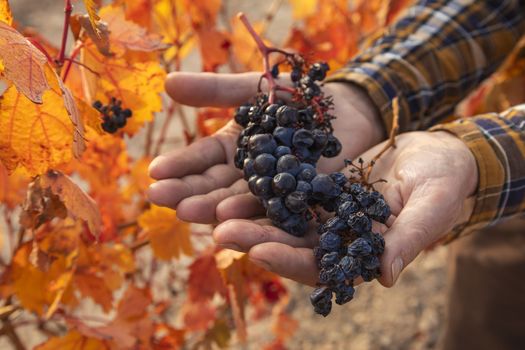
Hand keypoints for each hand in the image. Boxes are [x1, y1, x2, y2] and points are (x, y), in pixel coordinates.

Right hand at [147, 72, 383, 223]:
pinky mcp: (299, 202)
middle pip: (215, 185)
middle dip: (187, 191)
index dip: (179, 165)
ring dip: (212, 207)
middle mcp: (248, 174)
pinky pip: (276, 210)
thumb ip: (215, 89)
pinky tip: (231, 220)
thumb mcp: (253, 88)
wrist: (345, 108)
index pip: (202, 159)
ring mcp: (272, 190)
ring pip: (239, 202)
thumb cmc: (296, 96)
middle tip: (159, 198)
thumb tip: (167, 81)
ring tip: (187, 211)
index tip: (154, 172)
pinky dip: (254, 215)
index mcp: (233, 149)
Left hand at [212, 131, 477, 286]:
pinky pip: (287, 186)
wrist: (437, 154)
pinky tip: (236, 175)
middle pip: (290, 243)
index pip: (320, 266)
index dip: (289, 261)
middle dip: (255, 237)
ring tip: (212, 208)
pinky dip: (262, 184)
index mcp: (361, 253)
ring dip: (248, 213)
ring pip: (281, 216)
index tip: (258, 252)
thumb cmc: (444, 183)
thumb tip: (386, 276)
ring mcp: (325, 211)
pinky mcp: (319, 186)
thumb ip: (410, 239)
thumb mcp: (431, 207)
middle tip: (219, 229)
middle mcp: (336, 237)